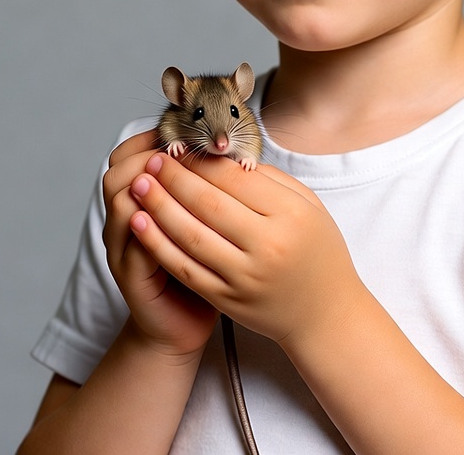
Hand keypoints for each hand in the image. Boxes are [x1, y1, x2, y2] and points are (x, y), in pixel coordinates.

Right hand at [102, 130, 218, 355]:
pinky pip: (132, 244)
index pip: (135, 152)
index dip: (154, 136)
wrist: (184, 324)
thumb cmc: (205, 266)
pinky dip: (147, 227)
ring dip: (144, 185)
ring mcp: (122, 246)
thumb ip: (212, 189)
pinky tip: (167, 218)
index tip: (184, 125)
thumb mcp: (209, 221)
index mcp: (145, 199)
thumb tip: (236, 149)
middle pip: (119, 170)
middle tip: (177, 145)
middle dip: (147, 154)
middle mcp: (126, 218)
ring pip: (120, 202)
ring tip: (168, 173)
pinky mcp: (128, 275)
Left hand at [128, 153, 365, 347]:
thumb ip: (270, 180)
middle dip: (175, 178)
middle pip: (209, 204)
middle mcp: (268, 246)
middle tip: (153, 160)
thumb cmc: (318, 252)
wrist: (324, 314)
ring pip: (191, 235)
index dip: (203, 162)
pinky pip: (185, 268)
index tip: (182, 149)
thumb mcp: (309, 206)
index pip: (236, 180)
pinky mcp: (227, 300)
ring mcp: (245, 276)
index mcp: (290, 215)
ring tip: (139, 185)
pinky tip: (140, 224)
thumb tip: (224, 161)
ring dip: (159, 207)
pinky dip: (158, 244)